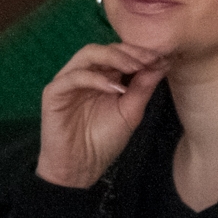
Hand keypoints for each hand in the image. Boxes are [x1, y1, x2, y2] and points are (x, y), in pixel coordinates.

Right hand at [35, 42, 168, 187]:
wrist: (81, 168)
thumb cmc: (104, 141)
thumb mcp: (131, 112)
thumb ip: (143, 87)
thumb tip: (163, 63)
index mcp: (102, 77)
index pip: (119, 54)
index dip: (140, 52)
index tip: (162, 58)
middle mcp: (85, 74)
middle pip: (104, 48)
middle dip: (129, 51)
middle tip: (150, 59)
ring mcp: (68, 81)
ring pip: (88, 55)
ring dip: (113, 58)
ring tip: (134, 67)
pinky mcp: (54, 93)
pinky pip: (74, 77)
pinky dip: (95, 78)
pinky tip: (114, 88)